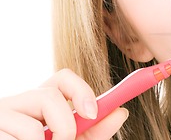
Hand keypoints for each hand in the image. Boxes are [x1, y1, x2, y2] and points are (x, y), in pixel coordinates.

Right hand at [0, 69, 127, 139]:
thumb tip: (120, 112)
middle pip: (48, 95)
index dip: (81, 90)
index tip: (92, 113)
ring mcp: (0, 118)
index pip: (62, 78)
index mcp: (39, 104)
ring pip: (31, 127)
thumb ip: (94, 131)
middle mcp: (17, 105)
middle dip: (66, 125)